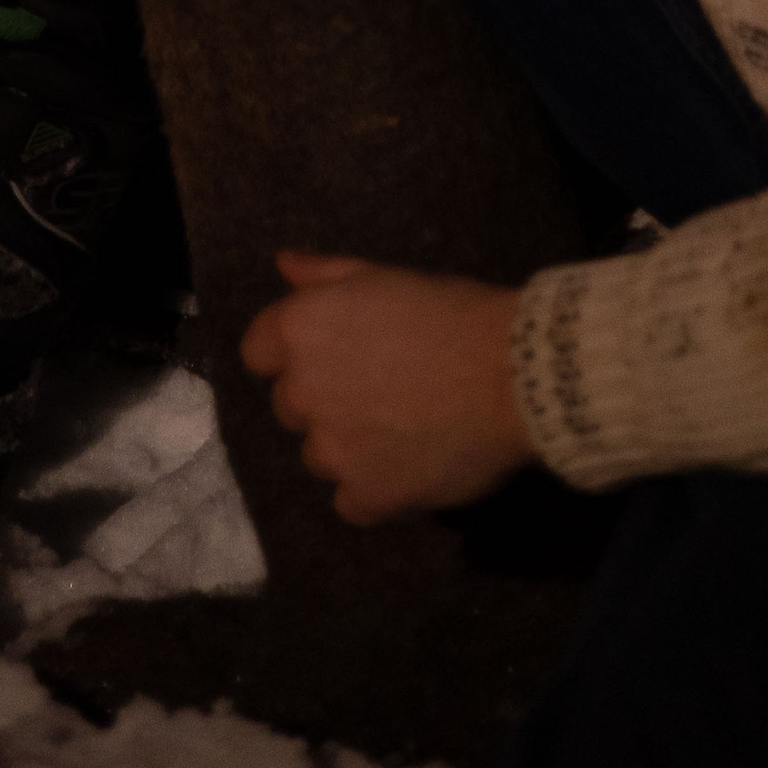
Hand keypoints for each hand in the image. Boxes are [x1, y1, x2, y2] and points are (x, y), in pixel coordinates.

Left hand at [241, 253, 532, 522]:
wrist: (509, 375)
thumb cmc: (448, 312)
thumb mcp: (381, 275)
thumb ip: (322, 274)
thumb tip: (282, 265)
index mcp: (300, 332)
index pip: (259, 351)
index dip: (295, 352)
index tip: (335, 352)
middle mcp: (302, 393)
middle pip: (291, 405)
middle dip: (323, 398)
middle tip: (379, 387)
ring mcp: (332, 453)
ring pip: (320, 456)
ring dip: (348, 446)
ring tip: (402, 429)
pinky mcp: (366, 498)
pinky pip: (352, 501)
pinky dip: (375, 490)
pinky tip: (410, 466)